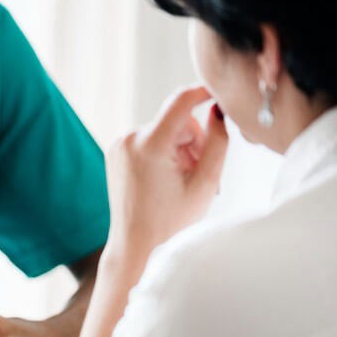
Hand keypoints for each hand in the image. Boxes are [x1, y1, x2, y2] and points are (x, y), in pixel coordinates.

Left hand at [105, 86, 227, 260]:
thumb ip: (218, 141)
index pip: (181, 100)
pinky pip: (150, 140)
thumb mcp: (206, 182)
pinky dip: (164, 153)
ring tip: (183, 182)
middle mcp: (129, 139)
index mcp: (149, 144)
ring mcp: (118, 145)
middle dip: (194, 142)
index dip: (204, 91)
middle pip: (177, 121)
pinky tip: (166, 179)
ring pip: (165, 131)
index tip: (221, 90)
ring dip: (180, 150)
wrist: (136, 246)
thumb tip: (218, 110)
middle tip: (199, 175)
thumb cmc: (172, 222)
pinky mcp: (115, 152)